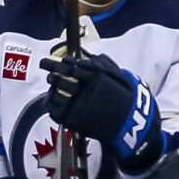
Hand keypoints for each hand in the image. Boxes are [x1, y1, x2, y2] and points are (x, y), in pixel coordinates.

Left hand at [41, 49, 162, 168]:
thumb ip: (103, 64)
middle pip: (60, 78)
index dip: (62, 62)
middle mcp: (86, 93)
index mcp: (97, 80)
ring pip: (56, 94)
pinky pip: (55, 111)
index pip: (72, 67)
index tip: (60, 60)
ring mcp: (79, 108)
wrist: (133, 125)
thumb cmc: (127, 99)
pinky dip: (50, 103)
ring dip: (51, 86)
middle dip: (51, 69)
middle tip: (45, 65)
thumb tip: (84, 52)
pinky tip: (52, 98)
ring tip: (52, 82)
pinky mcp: (74, 121)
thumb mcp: (122, 78)